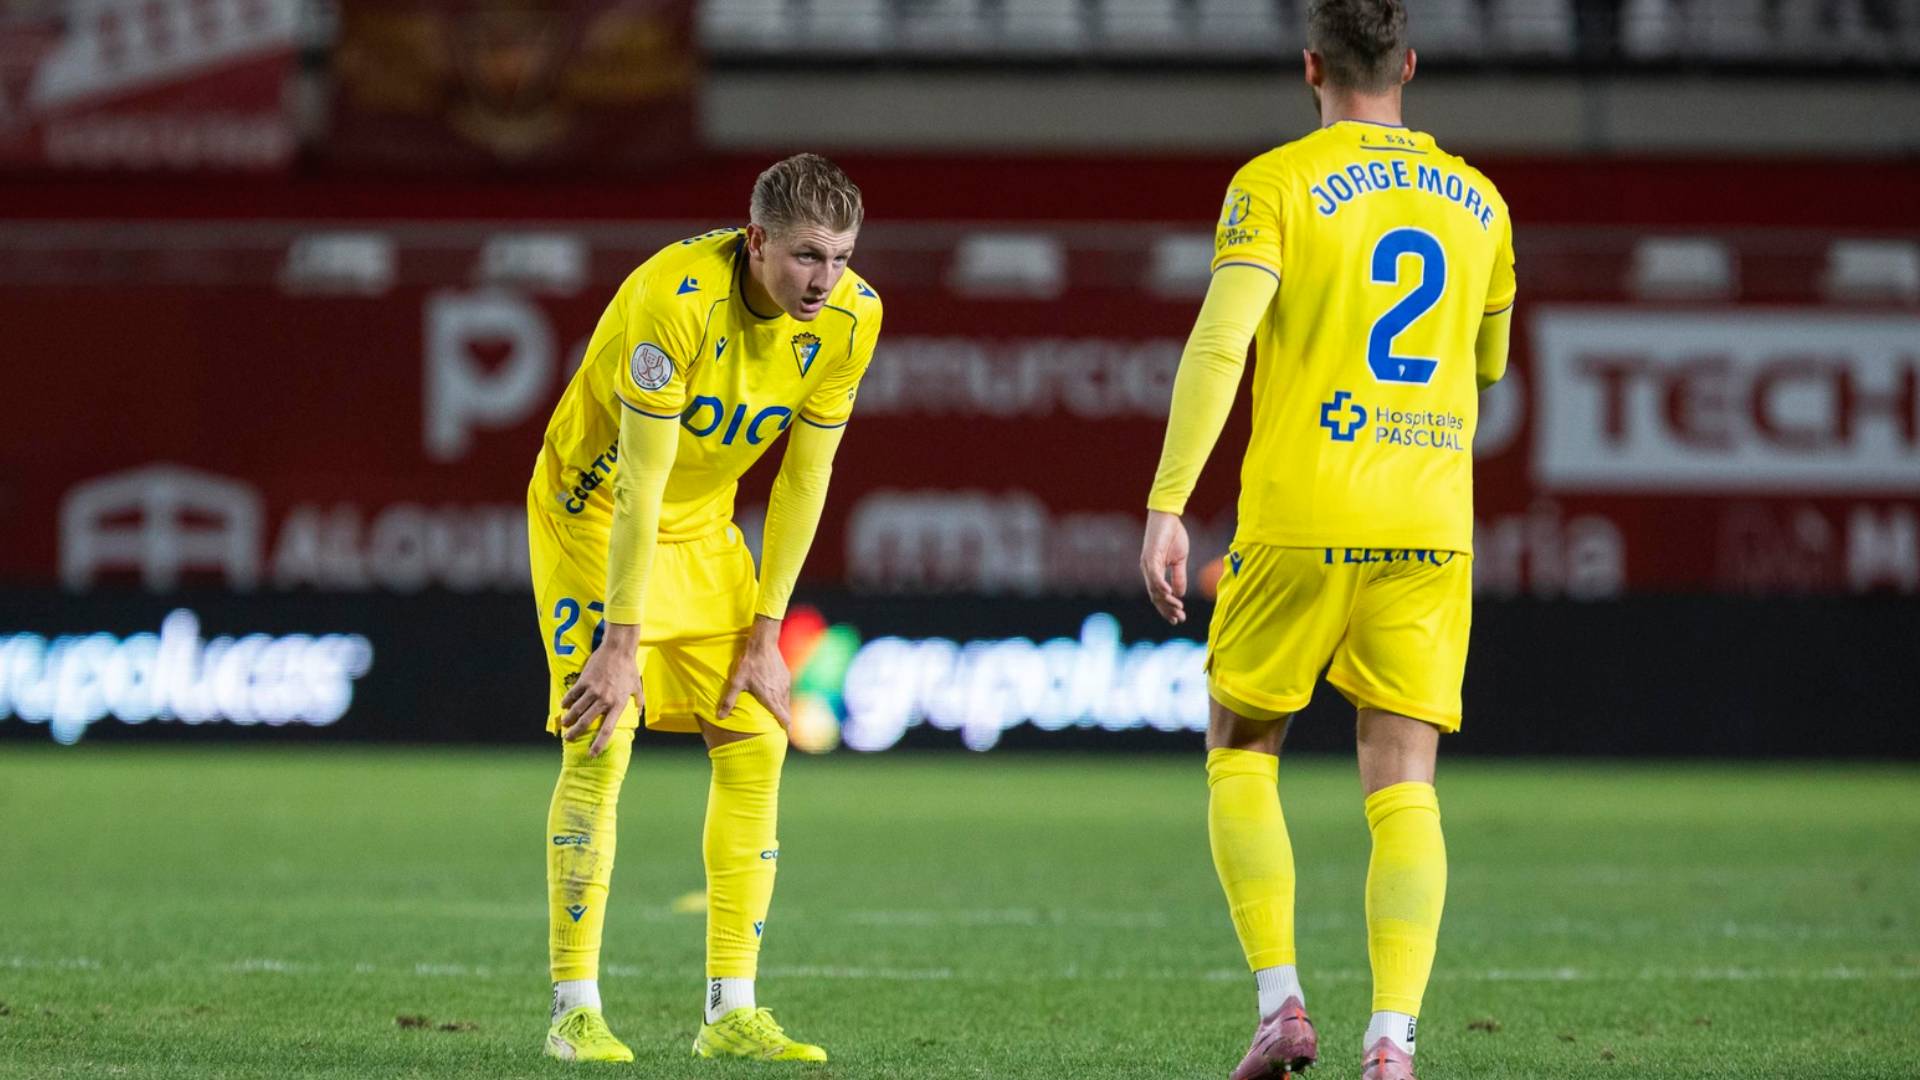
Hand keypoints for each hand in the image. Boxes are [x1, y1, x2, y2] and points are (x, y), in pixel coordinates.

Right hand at [559, 623, 641, 756]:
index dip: (599, 744)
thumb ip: (638, 702)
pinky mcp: (584, 681)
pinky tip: (564, 706)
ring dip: (569, 719)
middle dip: (576, 733)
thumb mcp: (637, 687)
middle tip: (569, 738)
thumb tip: (639, 714)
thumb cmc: (628, 669)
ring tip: (565, 724)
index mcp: (617, 704)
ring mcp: (593, 690)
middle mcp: (604, 700)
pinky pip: (572, 695)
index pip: (607, 730)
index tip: (591, 754)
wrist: (618, 650)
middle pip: (586, 722)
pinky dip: (567, 702)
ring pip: (576, 710)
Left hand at [717, 616, 791, 730]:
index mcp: (770, 698)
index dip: (785, 728)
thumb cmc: (749, 663)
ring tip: (778, 713)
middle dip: (784, 720)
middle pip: (786, 711)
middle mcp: (780, 692)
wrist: (762, 644)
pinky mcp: (786, 676)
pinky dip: (783, 697)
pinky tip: (776, 695)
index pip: (783, 718)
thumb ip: (728, 701)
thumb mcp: (736, 682)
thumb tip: (719, 717)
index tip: (785, 735)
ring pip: (787, 701)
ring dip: (783, 708)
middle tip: (780, 727)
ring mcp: (785, 684)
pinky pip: (786, 691)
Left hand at [1140, 509, 1190, 624]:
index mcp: (1154, 572)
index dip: (1167, 609)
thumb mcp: (1179, 560)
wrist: (1168, 516)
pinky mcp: (1150, 556)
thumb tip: (1179, 595)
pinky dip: (1162, 586)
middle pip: (1155, 597)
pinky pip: (1155, 575)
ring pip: (1155, 589)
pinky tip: (1170, 595)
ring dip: (1167, 601)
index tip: (1179, 619)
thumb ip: (1178, 577)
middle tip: (1179, 619)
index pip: (1159, 596)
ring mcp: (1148, 564)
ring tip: (1178, 610)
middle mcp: (1148, 571)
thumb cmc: (1173, 535)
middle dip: (1167, 610)